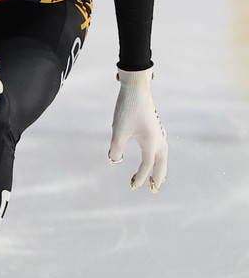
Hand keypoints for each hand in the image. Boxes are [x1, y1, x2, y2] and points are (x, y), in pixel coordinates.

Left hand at [108, 67, 167, 191]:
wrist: (136, 88)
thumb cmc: (127, 109)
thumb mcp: (118, 130)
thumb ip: (116, 148)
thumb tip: (115, 160)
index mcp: (151, 142)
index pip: (147, 165)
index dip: (141, 177)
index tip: (134, 186)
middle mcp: (159, 138)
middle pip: (161, 163)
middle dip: (158, 177)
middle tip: (154, 189)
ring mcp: (159, 132)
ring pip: (164, 154)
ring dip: (161, 167)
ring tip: (158, 178)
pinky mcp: (156, 127)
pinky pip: (162, 146)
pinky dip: (160, 156)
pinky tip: (155, 156)